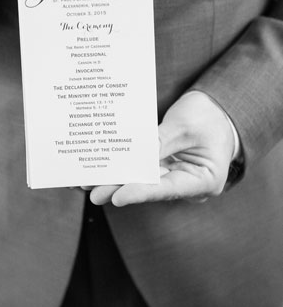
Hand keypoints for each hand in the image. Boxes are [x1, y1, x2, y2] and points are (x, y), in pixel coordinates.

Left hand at [87, 92, 234, 206]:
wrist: (218, 109)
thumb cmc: (209, 117)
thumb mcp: (185, 125)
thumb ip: (160, 140)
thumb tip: (131, 153)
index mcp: (205, 179)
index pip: (168, 189)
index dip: (141, 193)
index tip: (118, 197)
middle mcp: (187, 182)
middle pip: (150, 187)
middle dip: (120, 189)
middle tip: (95, 193)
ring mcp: (173, 174)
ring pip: (141, 179)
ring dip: (116, 179)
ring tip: (89, 182)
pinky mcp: (161, 164)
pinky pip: (139, 167)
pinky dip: (122, 166)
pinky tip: (101, 166)